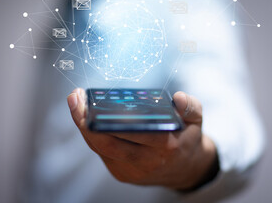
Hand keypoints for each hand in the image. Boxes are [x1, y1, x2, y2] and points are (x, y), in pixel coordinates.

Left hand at [67, 88, 217, 189]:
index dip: (108, 117)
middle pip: (107, 144)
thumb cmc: (187, 138)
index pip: (133, 133)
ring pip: (100, 149)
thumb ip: (191, 107)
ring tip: (77, 103)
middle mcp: (146, 162)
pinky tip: (88, 117)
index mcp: (165, 146)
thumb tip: (178, 98)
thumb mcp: (196, 120)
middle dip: (85, 121)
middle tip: (75, 98)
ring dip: (85, 126)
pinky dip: (93, 134)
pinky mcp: (122, 174)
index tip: (91, 99)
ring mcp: (132, 172)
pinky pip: (103, 153)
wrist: (186, 170)